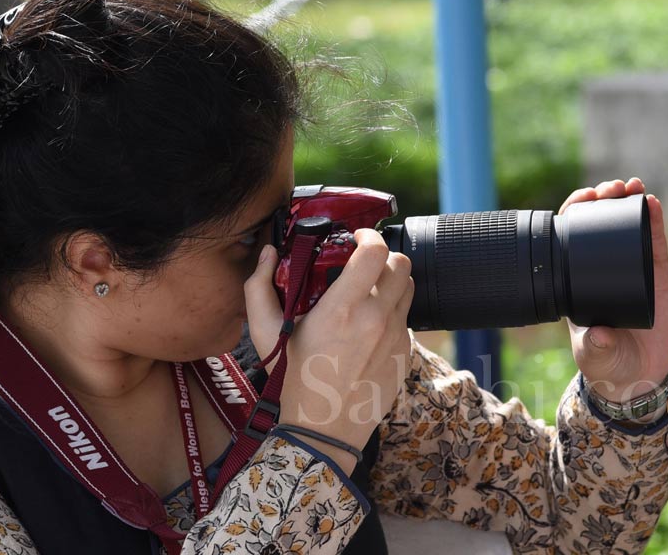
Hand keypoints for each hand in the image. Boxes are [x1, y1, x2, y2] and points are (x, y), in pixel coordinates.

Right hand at [244, 229, 412, 468]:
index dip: (369, 236)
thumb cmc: (292, 381)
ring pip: (409, 288)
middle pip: (401, 264)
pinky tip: (371, 325)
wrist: (323, 430)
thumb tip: (269, 253)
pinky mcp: (405, 354)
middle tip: (364, 262)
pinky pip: (407, 318)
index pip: (375, 252)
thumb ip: (259, 287)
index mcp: (342, 309)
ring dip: (392, 281)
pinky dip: (393, 312)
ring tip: (370, 291)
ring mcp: (395, 338)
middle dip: (383, 255)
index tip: (357, 238)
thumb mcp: (265, 334)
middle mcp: (375, 319)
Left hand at [559, 178, 667, 401]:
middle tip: (608, 189)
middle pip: (599, 223)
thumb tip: (597, 335)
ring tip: (631, 186)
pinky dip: (653, 220)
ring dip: (628, 202)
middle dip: (602, 200)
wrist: (638, 372)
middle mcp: (602, 267)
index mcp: (577, 279)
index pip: (571, 237)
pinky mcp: (655, 272)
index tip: (581, 200)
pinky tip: (652, 202)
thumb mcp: (595, 353)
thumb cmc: (607, 360)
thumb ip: (596, 346)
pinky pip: (653, 240)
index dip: (574, 214)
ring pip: (627, 225)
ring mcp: (630, 266)